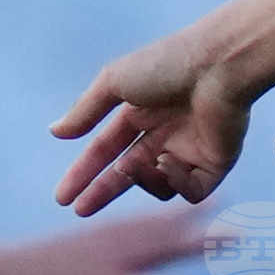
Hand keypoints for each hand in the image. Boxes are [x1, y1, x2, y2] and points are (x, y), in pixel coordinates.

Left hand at [0, 208, 229, 274]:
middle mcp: (109, 257)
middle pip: (166, 246)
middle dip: (204, 241)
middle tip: (241, 234)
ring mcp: (100, 240)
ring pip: (151, 224)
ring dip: (186, 215)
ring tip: (216, 200)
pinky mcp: (90, 232)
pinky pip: (131, 219)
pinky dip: (157, 212)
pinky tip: (172, 209)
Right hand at [52, 26, 253, 213]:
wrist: (219, 66)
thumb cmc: (167, 65)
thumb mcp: (114, 82)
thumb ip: (85, 111)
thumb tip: (55, 132)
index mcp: (141, 112)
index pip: (107, 149)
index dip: (84, 172)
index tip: (63, 196)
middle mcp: (165, 133)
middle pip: (129, 172)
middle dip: (103, 191)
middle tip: (80, 209)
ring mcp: (191, 150)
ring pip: (158, 184)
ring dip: (141, 179)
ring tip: (133, 165)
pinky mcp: (216, 164)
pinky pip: (190, 190)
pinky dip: (175, 182)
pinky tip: (169, 162)